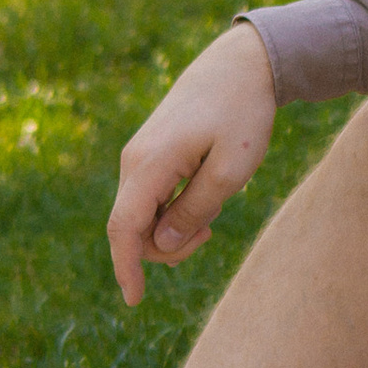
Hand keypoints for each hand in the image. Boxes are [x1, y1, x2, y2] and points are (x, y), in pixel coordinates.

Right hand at [107, 20, 278, 304]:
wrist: (240, 66)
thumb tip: (161, 245)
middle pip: (132, 228)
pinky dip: (171, 212)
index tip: (135, 301)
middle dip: (165, 248)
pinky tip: (202, 199)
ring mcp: (139, 156)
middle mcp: (134, 161)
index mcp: (151, 164)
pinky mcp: (150, 154)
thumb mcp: (231, 170)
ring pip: (141, 215)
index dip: (126, 267)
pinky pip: (150, 198)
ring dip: (171, 230)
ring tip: (211, 216)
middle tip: (210, 236)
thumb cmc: (242, 115)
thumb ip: (196, 210)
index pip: (124, 227)